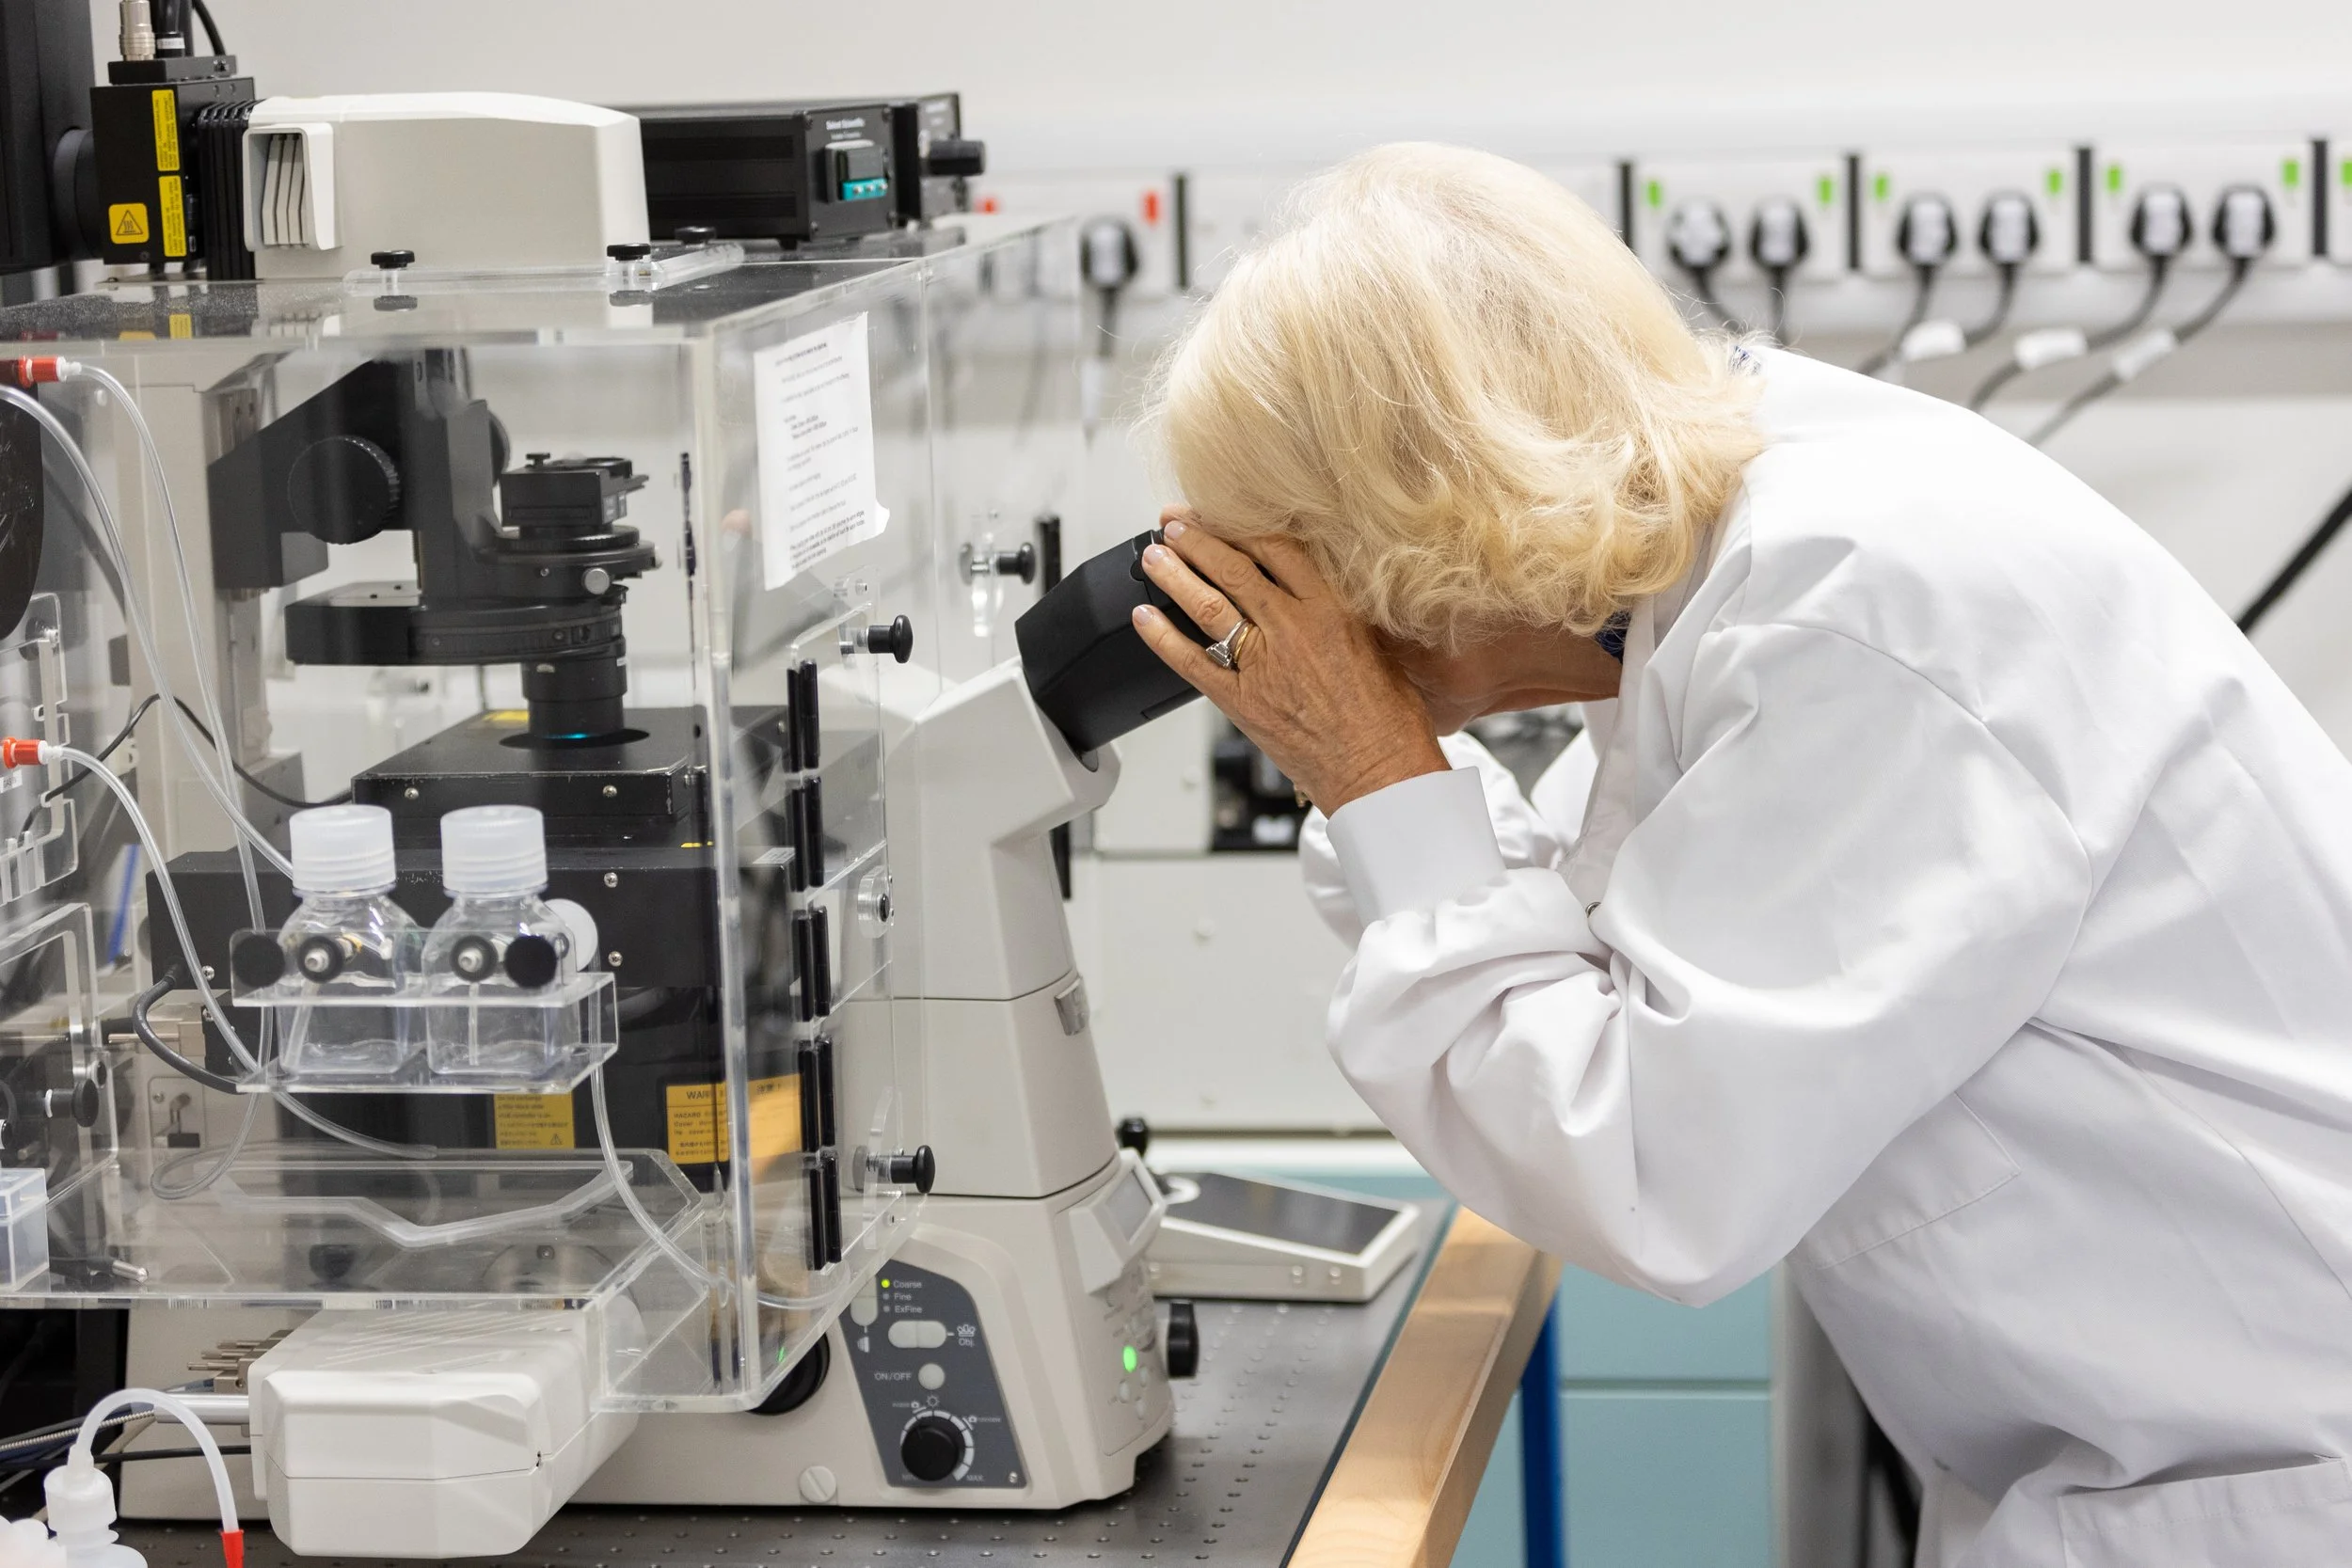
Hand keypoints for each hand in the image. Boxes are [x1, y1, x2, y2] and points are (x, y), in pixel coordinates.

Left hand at [1131, 509, 1448, 813]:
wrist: (1381, 773)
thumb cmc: (1390, 721)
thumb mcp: (1380, 646)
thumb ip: (1344, 613)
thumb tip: (1322, 591)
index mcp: (1331, 609)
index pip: (1277, 547)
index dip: (1242, 524)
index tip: (1222, 511)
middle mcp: (1292, 628)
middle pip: (1233, 569)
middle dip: (1197, 541)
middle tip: (1174, 523)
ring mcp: (1263, 664)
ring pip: (1208, 606)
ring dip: (1175, 576)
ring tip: (1152, 557)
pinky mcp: (1241, 702)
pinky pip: (1190, 662)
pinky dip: (1162, 637)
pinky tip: (1144, 617)